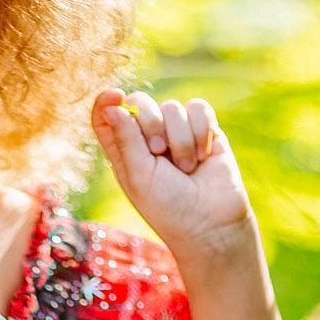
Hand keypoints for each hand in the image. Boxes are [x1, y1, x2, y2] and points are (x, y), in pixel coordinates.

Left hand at [92, 88, 251, 255]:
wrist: (212, 223)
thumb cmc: (169, 208)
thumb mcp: (140, 176)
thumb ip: (126, 140)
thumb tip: (111, 106)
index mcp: (124, 151)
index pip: (107, 115)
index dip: (107, 101)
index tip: (116, 96)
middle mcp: (148, 139)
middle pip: (140, 102)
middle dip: (151, 122)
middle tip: (158, 152)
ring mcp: (177, 133)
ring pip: (173, 107)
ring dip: (181, 139)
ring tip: (187, 168)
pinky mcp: (205, 131)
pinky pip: (199, 108)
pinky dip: (201, 130)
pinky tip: (204, 156)